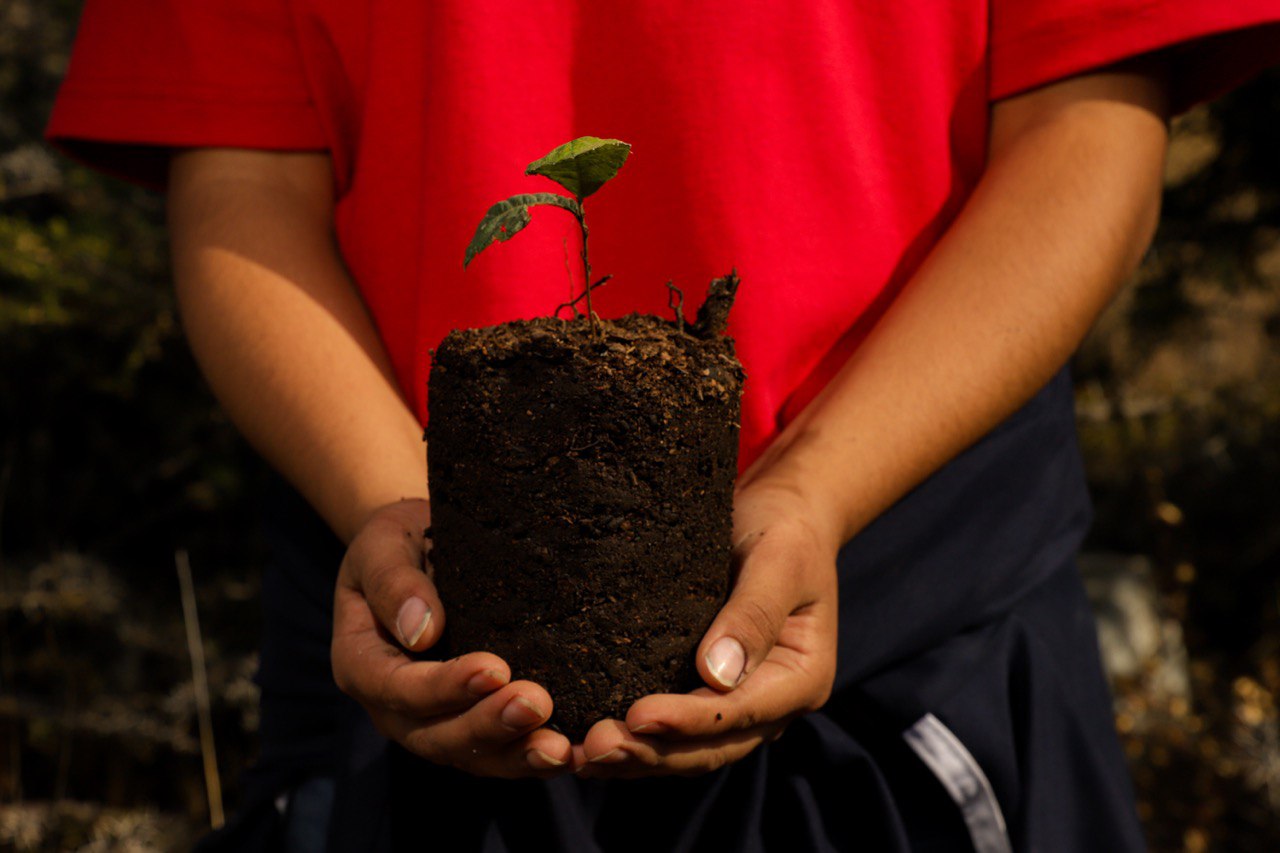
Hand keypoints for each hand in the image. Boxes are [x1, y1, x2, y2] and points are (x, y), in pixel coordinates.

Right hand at [331, 498, 573, 776]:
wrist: (422, 546)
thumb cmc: (400, 542)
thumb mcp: (384, 546)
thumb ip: (393, 584)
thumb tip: (421, 630)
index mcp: (362, 664)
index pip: (398, 688)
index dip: (444, 686)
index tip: (494, 668)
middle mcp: (395, 708)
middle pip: (436, 736)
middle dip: (488, 725)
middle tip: (537, 704)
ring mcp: (435, 723)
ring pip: (473, 756)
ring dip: (517, 754)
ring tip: (560, 747)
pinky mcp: (476, 724)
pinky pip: (503, 752)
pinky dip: (536, 757)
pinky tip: (576, 754)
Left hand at [575, 482, 839, 776]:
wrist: (783, 515)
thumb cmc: (786, 530)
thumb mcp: (780, 559)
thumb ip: (754, 614)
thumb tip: (717, 673)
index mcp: (801, 678)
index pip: (739, 712)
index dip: (687, 721)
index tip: (637, 717)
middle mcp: (773, 705)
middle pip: (710, 747)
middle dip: (651, 752)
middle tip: (594, 747)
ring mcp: (742, 707)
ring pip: (687, 751)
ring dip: (636, 759)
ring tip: (581, 756)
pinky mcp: (708, 696)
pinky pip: (673, 731)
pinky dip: (635, 741)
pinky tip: (586, 745)